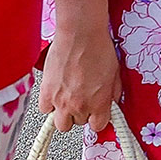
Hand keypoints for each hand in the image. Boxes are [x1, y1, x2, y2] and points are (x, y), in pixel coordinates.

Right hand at [40, 0, 121, 132]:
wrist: (80, 34)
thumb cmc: (98, 48)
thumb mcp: (115, 74)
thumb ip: (112, 93)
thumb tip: (111, 102)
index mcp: (99, 104)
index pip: (98, 126)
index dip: (97, 118)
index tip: (96, 113)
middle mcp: (79, 106)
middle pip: (78, 123)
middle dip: (80, 113)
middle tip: (81, 99)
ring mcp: (61, 101)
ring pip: (60, 123)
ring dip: (64, 113)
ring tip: (67, 99)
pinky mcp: (46, 92)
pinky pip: (45, 109)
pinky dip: (49, 103)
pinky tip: (55, 92)